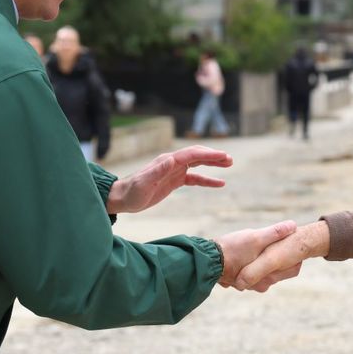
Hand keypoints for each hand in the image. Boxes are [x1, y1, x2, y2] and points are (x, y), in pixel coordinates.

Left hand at [105, 146, 231, 214]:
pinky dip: (207, 180)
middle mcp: (172, 163)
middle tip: (230, 159)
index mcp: (167, 161)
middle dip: (214, 156)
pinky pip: (195, 178)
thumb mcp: (144, 183)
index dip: (208, 154)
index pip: (192, 154)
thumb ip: (158, 171)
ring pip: (198, 164)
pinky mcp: (174, 181)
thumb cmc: (132, 192)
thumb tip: (172, 159)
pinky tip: (219, 183)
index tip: (223, 156)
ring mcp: (174, 171)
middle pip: (197, 155)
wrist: (122, 199)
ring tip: (229, 164)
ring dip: (213, 164)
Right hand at [215, 221, 299, 288]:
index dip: (295, 257)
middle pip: (277, 271)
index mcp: (268, 277)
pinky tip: (246, 255)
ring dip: (263, 263)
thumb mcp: (255, 238)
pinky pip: (248, 273)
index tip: (294, 245)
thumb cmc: (232, 249)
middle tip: (280, 245)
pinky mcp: (234, 281)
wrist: (205, 260)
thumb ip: (275, 232)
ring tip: (263, 249)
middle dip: (278, 259)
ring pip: (262, 272)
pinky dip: (250, 265)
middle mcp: (258, 285)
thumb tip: (293, 226)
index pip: (292, 270)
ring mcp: (245, 285)